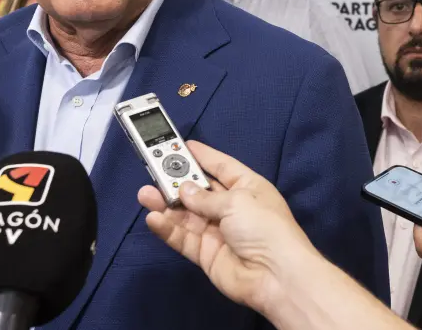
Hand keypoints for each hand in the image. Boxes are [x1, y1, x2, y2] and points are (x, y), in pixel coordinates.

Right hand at [137, 141, 319, 313]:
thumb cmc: (264, 227)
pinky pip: (183, 238)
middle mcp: (232, 207)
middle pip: (199, 191)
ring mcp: (218, 232)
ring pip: (186, 215)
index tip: (181, 145)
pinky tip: (154, 218)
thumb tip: (184, 190)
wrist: (276, 276)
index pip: (221, 166)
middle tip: (153, 170)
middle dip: (177, 181)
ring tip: (145, 194)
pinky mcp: (206, 254)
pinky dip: (168, 228)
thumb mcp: (237, 201)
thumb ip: (205, 197)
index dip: (202, 156)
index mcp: (247, 187)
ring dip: (166, 204)